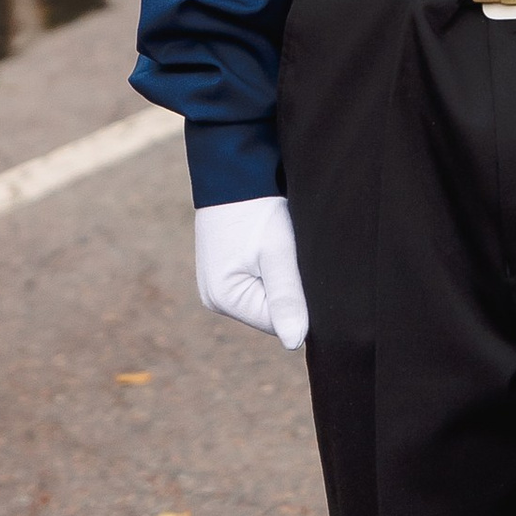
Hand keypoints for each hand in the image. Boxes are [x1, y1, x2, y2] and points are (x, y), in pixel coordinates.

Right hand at [194, 197, 308, 349]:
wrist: (234, 172)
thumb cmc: (256, 209)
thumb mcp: (278, 252)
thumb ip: (287, 297)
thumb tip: (294, 343)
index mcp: (223, 298)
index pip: (277, 322)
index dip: (299, 301)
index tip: (300, 267)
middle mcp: (214, 298)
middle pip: (270, 311)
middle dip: (288, 289)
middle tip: (292, 255)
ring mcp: (217, 286)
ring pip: (265, 297)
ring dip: (280, 278)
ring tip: (280, 247)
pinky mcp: (224, 272)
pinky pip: (256, 283)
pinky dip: (269, 269)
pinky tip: (271, 247)